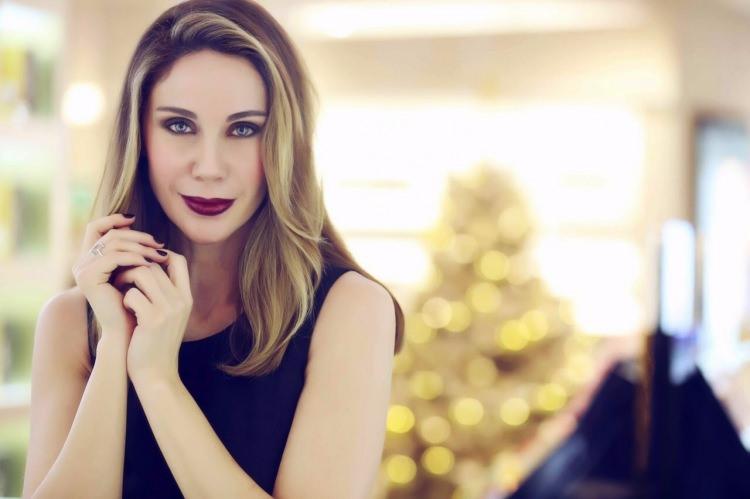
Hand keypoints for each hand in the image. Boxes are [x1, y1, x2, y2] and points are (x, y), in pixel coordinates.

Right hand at [72, 213, 167, 343]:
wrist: (127, 332)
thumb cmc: (136, 305)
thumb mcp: (135, 274)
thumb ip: (135, 255)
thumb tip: (149, 236)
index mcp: (90, 259)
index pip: (96, 227)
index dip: (114, 219)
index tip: (135, 218)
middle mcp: (82, 262)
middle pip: (110, 234)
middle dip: (138, 236)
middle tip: (158, 243)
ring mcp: (82, 269)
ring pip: (114, 243)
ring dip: (140, 246)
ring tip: (159, 254)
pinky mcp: (87, 277)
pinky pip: (114, 257)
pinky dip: (134, 257)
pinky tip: (149, 263)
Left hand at [117, 249, 192, 385]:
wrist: (156, 374)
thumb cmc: (155, 343)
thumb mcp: (168, 316)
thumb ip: (163, 293)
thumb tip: (146, 267)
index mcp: (186, 297)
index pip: (177, 260)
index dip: (158, 255)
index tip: (140, 263)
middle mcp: (181, 300)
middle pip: (155, 265)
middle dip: (133, 267)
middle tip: (120, 276)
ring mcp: (169, 309)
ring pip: (143, 274)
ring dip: (126, 278)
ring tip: (118, 288)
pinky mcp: (153, 320)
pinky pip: (133, 294)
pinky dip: (123, 298)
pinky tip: (122, 307)